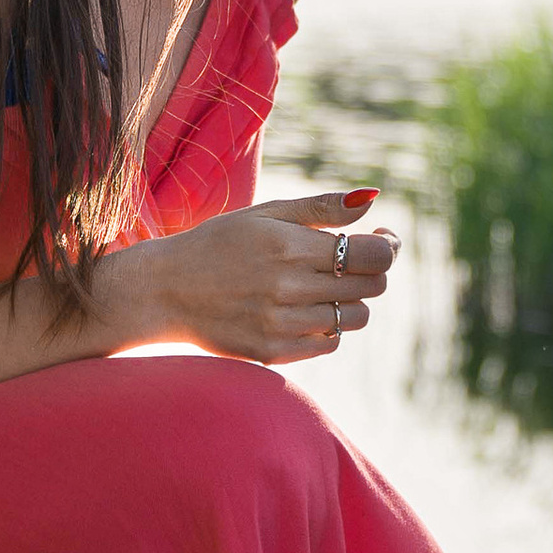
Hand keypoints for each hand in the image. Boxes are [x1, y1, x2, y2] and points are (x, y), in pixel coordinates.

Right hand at [115, 191, 400, 363]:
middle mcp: (288, 287)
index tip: (384, 239)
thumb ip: (321, 208)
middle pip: (371, 286)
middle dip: (371, 270)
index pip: (373, 254)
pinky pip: (329, 342)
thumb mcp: (266, 213)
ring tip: (325, 286)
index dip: (388, 246)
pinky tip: (305, 309)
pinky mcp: (272, 352)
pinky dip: (329, 326)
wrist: (163, 290)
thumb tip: (372, 200)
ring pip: (355, 317)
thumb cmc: (218, 243)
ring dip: (352, 300)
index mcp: (290, 246)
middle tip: (351, 260)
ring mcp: (281, 325)